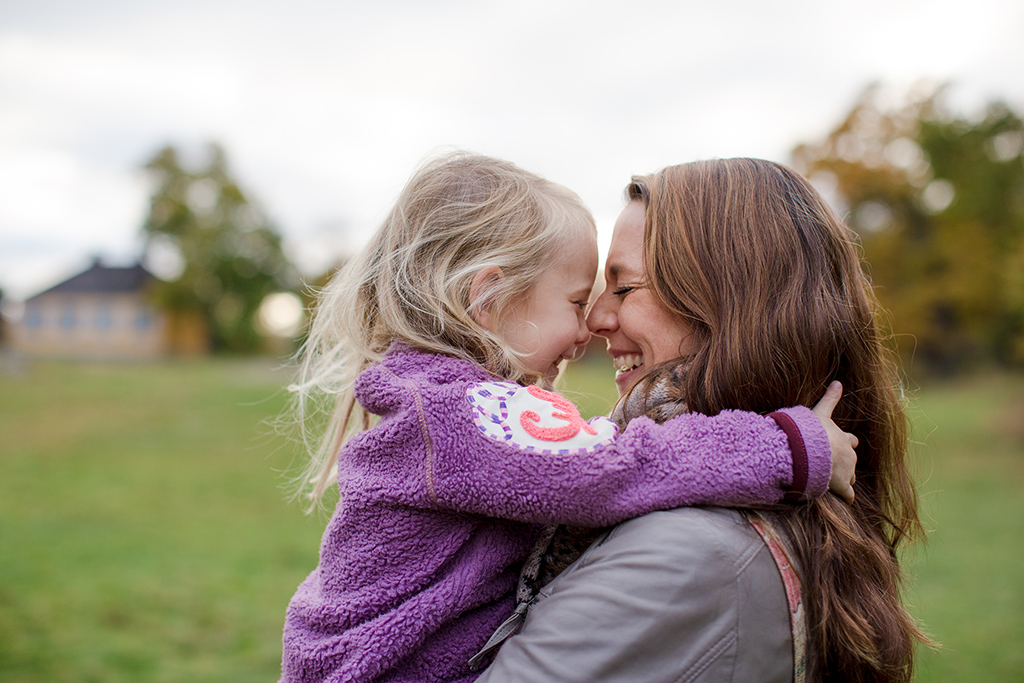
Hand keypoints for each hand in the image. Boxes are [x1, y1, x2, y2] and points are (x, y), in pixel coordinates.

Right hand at [812, 381, 857, 503]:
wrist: (810, 451)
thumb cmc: (813, 431)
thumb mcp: (821, 412)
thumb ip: (830, 398)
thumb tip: (838, 381)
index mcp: (844, 439)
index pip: (851, 441)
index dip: (847, 443)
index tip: (844, 444)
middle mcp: (849, 456)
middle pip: (852, 460)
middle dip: (847, 462)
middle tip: (837, 464)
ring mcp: (846, 471)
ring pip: (850, 477)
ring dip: (845, 478)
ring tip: (836, 481)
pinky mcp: (841, 486)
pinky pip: (848, 494)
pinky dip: (847, 497)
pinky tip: (846, 500)